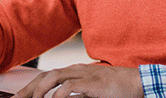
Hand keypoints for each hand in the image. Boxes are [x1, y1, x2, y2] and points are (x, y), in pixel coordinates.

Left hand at [12, 64, 142, 97]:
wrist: (137, 82)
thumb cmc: (116, 89)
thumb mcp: (90, 93)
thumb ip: (75, 97)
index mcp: (74, 72)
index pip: (46, 77)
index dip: (30, 88)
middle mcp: (76, 71)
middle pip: (45, 76)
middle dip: (28, 89)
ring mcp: (84, 75)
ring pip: (53, 77)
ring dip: (39, 90)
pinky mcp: (92, 82)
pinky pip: (70, 85)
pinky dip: (58, 93)